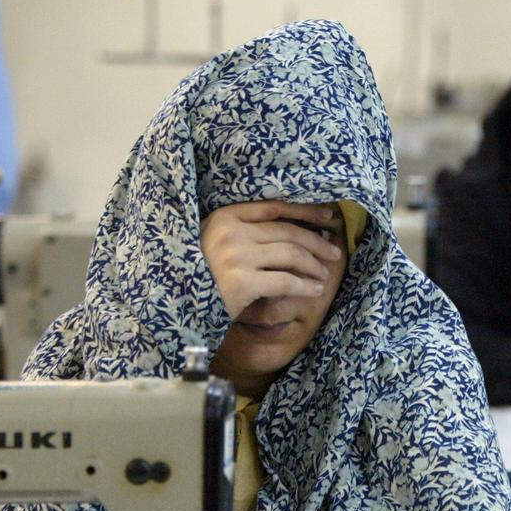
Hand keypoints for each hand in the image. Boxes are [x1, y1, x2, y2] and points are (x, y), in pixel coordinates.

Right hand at [201, 201, 343, 318]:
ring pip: (291, 254)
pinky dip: (306, 286)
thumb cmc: (199, 273)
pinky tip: (315, 291)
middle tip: (334, 253)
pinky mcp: (243, 284)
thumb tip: (296, 229)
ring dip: (314, 265)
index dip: (305, 212)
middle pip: (287, 232)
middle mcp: (231, 233)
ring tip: (324, 274)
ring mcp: (237, 257)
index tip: (328, 218)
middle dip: (317, 242)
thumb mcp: (215, 241)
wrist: (175, 303)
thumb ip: (245, 231)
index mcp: (224, 216)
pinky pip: (286, 281)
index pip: (274, 207)